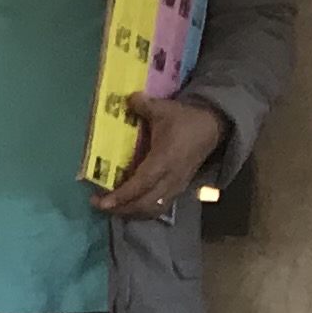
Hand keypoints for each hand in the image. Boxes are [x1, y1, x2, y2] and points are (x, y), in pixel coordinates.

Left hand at [96, 96, 227, 222]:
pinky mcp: (179, 188)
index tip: (102, 201)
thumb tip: (126, 99)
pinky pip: (161, 206)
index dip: (122, 195)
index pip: (142, 183)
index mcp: (165, 159)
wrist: (213, 127)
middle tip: (98, 205)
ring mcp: (177, 185)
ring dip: (131, 212)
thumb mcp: (163, 109)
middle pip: (145, 203)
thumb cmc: (186, 119)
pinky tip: (129, 207)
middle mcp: (171, 177)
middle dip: (121, 208)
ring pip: (153, 209)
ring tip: (111, 208)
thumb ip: (142, 105)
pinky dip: (143, 211)